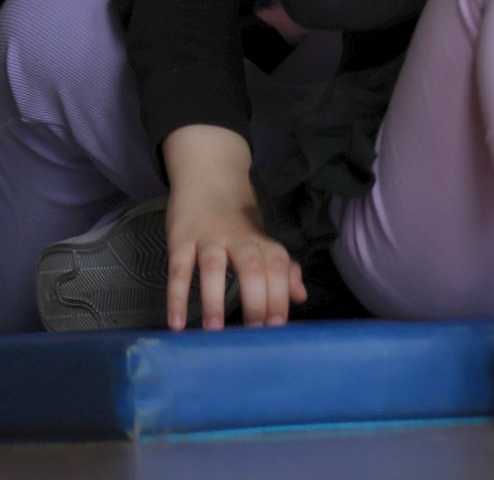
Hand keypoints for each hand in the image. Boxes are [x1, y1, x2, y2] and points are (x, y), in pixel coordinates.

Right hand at [162, 126, 304, 329]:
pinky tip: (176, 322)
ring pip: (214, 268)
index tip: (278, 327)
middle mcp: (239, 239)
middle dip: (256, 299)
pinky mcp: (180, 239)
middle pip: (252, 267)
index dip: (280, 294)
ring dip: (215, 299)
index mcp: (262, 241)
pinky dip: (176, 295)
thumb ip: (282, 269)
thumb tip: (301, 296)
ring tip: (214, 330)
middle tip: (253, 332)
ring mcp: (208, 238)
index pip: (278, 266)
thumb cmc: (237, 219)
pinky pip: (177, 269)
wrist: (208, 176)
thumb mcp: (262, 239)